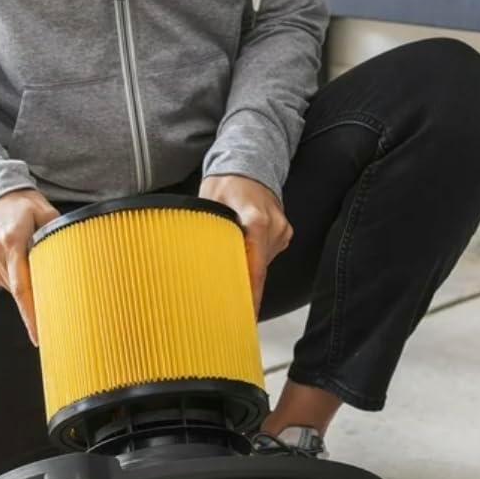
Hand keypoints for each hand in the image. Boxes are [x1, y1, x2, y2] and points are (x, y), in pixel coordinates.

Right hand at [0, 189, 59, 345]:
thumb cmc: (20, 204)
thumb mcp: (42, 210)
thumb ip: (56, 232)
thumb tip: (72, 255)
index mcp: (12, 240)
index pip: (22, 286)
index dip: (31, 314)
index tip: (40, 336)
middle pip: (18, 290)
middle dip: (34, 306)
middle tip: (51, 323)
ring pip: (11, 287)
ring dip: (25, 285)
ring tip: (31, 263)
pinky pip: (3, 280)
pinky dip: (14, 277)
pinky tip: (17, 261)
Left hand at [199, 175, 291, 313]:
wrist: (249, 163)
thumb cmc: (225, 182)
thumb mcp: (208, 202)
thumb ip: (208, 229)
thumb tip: (196, 257)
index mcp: (256, 220)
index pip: (255, 265)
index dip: (251, 294)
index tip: (247, 315)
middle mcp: (274, 226)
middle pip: (259, 268)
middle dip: (244, 288)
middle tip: (229, 311)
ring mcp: (281, 230)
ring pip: (262, 264)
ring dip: (247, 271)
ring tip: (228, 278)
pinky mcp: (283, 233)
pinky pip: (267, 255)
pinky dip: (253, 260)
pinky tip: (240, 258)